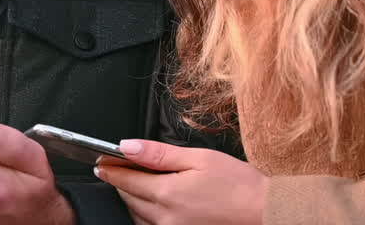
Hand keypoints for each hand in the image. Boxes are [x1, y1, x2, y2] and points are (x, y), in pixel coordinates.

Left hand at [95, 140, 265, 224]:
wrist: (263, 213)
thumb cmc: (237, 183)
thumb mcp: (199, 158)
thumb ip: (160, 154)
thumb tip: (127, 146)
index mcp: (167, 194)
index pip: (126, 180)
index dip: (111, 169)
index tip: (100, 161)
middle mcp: (164, 218)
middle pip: (129, 198)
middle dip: (120, 182)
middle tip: (114, 167)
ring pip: (137, 215)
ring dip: (131, 199)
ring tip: (132, 183)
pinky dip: (145, 214)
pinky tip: (152, 204)